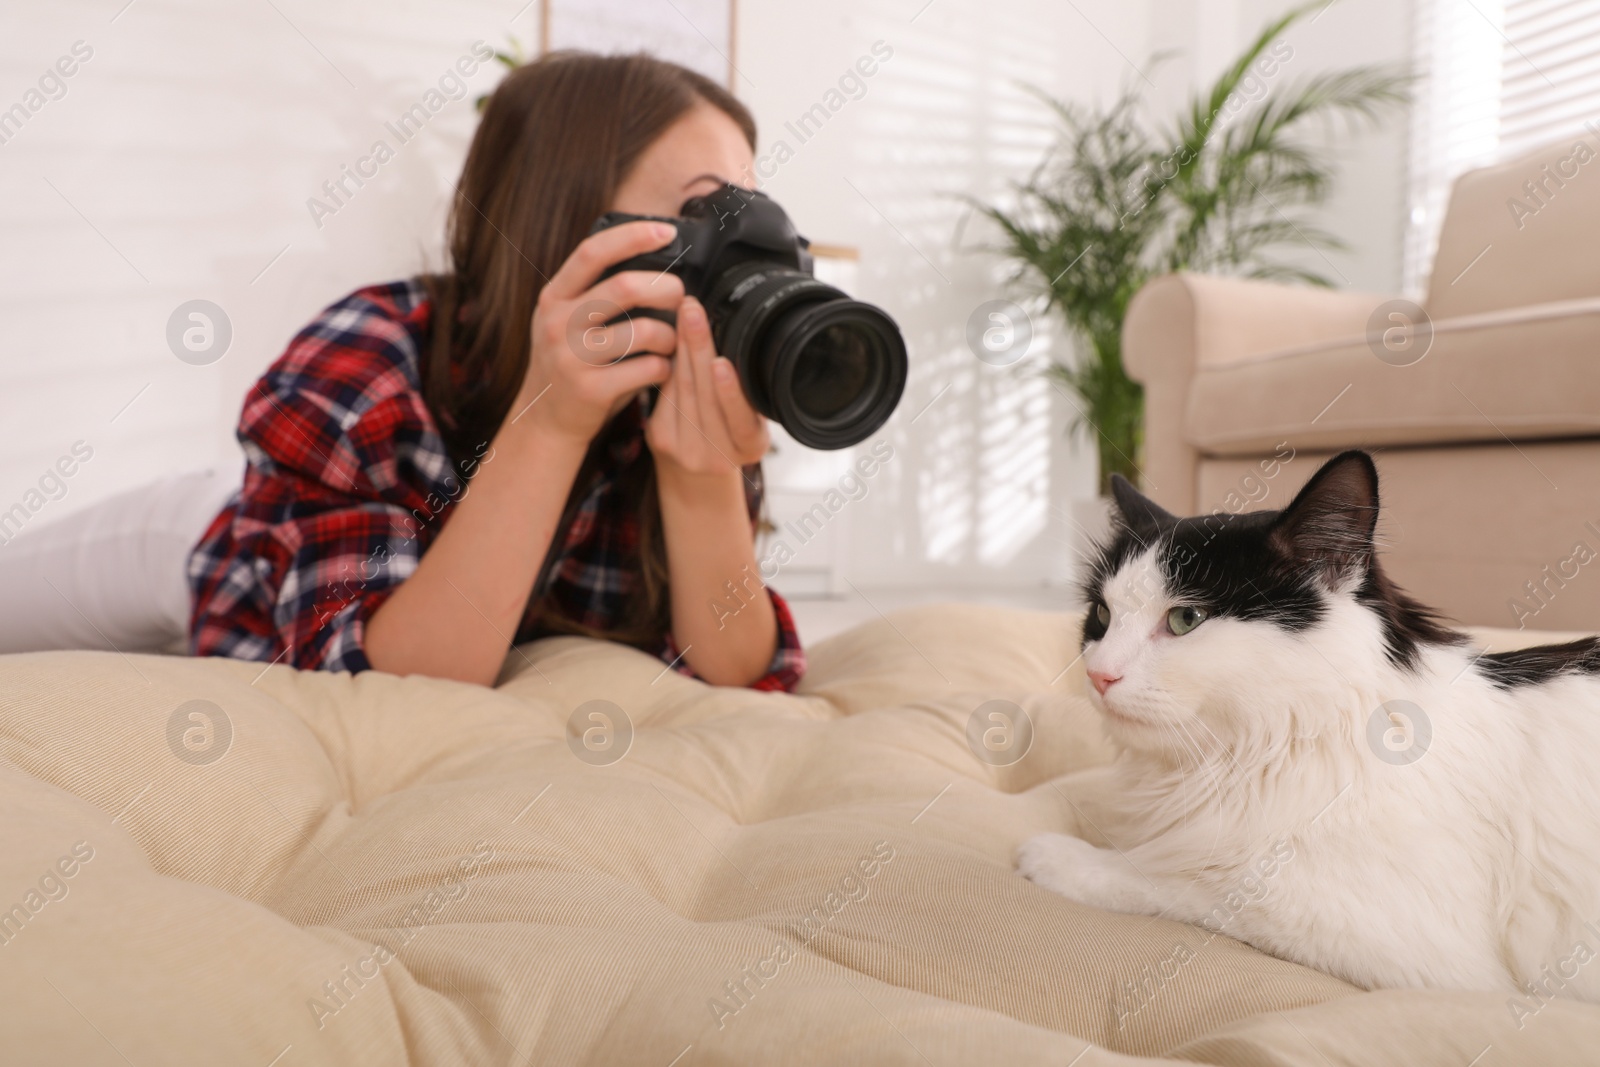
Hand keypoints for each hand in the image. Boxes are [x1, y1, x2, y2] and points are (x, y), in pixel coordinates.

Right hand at [514, 221, 685, 444]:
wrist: (545, 421)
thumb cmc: (571, 363)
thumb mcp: (566, 320)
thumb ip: (595, 292)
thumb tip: (653, 259)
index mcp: (554, 296)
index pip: (593, 252)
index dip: (632, 236)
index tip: (667, 232)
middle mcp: (557, 323)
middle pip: (625, 287)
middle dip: (666, 288)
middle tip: (680, 296)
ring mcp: (571, 358)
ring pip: (644, 331)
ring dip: (671, 335)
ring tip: (672, 342)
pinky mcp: (591, 390)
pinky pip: (648, 369)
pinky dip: (666, 367)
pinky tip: (662, 369)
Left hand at [645, 297, 769, 478]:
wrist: (698, 475)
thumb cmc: (731, 438)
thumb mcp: (750, 422)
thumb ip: (747, 394)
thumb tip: (733, 334)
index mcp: (750, 448)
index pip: (740, 419)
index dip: (730, 392)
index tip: (722, 362)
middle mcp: (718, 456)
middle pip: (705, 395)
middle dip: (699, 348)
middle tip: (694, 311)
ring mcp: (686, 451)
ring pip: (683, 390)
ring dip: (682, 347)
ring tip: (685, 314)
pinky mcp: (660, 440)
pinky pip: (666, 394)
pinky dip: (670, 363)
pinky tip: (672, 338)